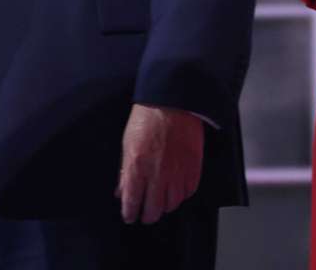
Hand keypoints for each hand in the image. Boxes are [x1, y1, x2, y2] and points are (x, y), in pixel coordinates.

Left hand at [116, 104, 203, 224]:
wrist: (172, 100)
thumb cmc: (148, 117)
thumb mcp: (127, 142)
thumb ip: (125, 170)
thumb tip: (122, 190)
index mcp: (137, 167)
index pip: (132, 202)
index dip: (130, 213)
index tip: (130, 216)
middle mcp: (157, 174)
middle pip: (153, 210)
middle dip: (148, 215)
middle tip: (146, 213)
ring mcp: (177, 172)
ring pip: (172, 204)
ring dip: (165, 205)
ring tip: (162, 201)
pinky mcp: (193, 167)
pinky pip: (188, 191)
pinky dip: (182, 194)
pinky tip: (177, 189)